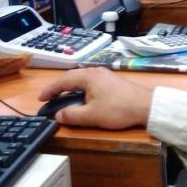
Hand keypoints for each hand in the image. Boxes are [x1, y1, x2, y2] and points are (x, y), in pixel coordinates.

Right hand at [38, 68, 152, 128]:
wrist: (146, 106)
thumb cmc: (118, 109)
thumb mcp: (92, 116)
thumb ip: (72, 115)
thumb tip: (58, 115)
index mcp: (87, 77)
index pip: (63, 81)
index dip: (50, 90)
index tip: (41, 98)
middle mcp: (95, 71)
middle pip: (71, 76)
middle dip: (58, 87)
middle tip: (49, 96)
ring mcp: (105, 74)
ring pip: (81, 78)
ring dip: (70, 86)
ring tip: (63, 96)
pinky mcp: (112, 80)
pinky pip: (90, 81)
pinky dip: (81, 87)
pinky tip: (83, 95)